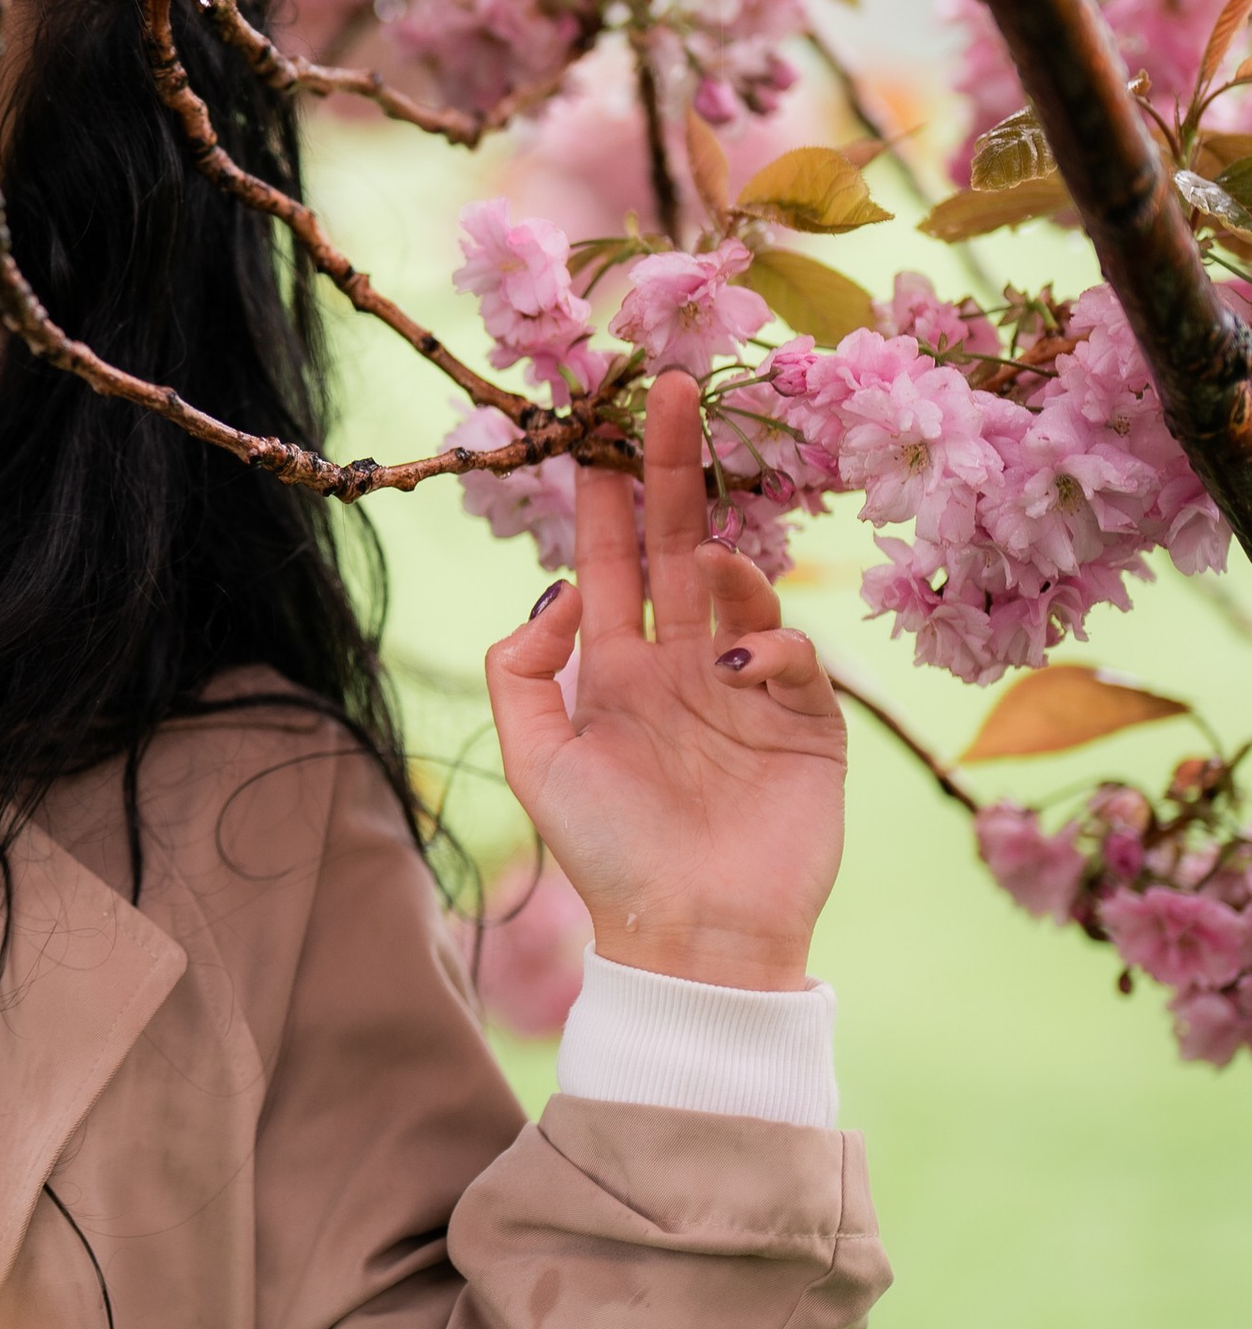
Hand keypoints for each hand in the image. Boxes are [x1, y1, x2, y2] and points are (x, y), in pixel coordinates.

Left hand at [483, 369, 846, 991]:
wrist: (691, 938)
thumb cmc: (606, 855)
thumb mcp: (535, 759)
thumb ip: (521, 670)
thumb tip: (556, 592)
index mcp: (614, 669)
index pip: (608, 559)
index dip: (603, 495)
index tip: (594, 424)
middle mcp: (680, 665)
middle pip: (679, 545)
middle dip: (674, 468)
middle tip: (671, 390)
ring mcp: (747, 689)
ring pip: (743, 588)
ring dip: (728, 564)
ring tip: (711, 576)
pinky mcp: (807, 724)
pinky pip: (794, 655)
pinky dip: (769, 645)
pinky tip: (737, 672)